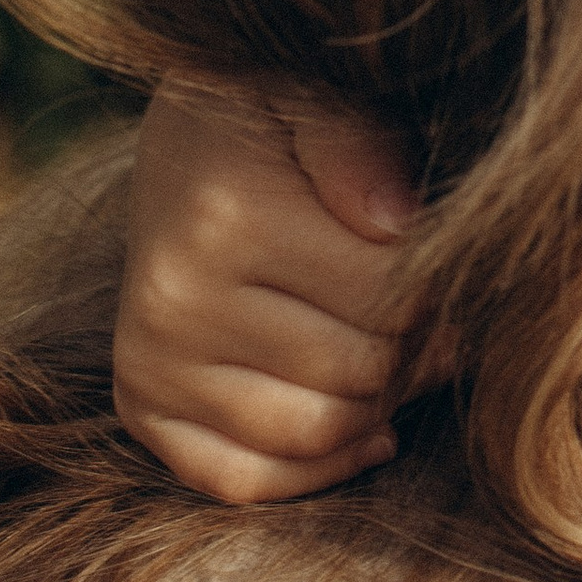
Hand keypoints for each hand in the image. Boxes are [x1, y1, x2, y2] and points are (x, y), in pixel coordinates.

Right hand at [114, 79, 416, 503]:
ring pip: (315, 433)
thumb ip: (364, 150)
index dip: (437, 291)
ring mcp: (150, 362)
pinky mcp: (140, 407)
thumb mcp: (319, 100)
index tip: (441, 264)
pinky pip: (243, 480)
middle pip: (359, 373)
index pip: (389, 299)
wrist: (190, 141)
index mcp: (227, 217)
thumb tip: (400, 224)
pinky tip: (366, 426)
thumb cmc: (278, 120)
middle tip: (426, 315)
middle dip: (413, 348)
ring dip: (377, 406)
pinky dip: (317, 469)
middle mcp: (174, 300)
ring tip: (393, 355)